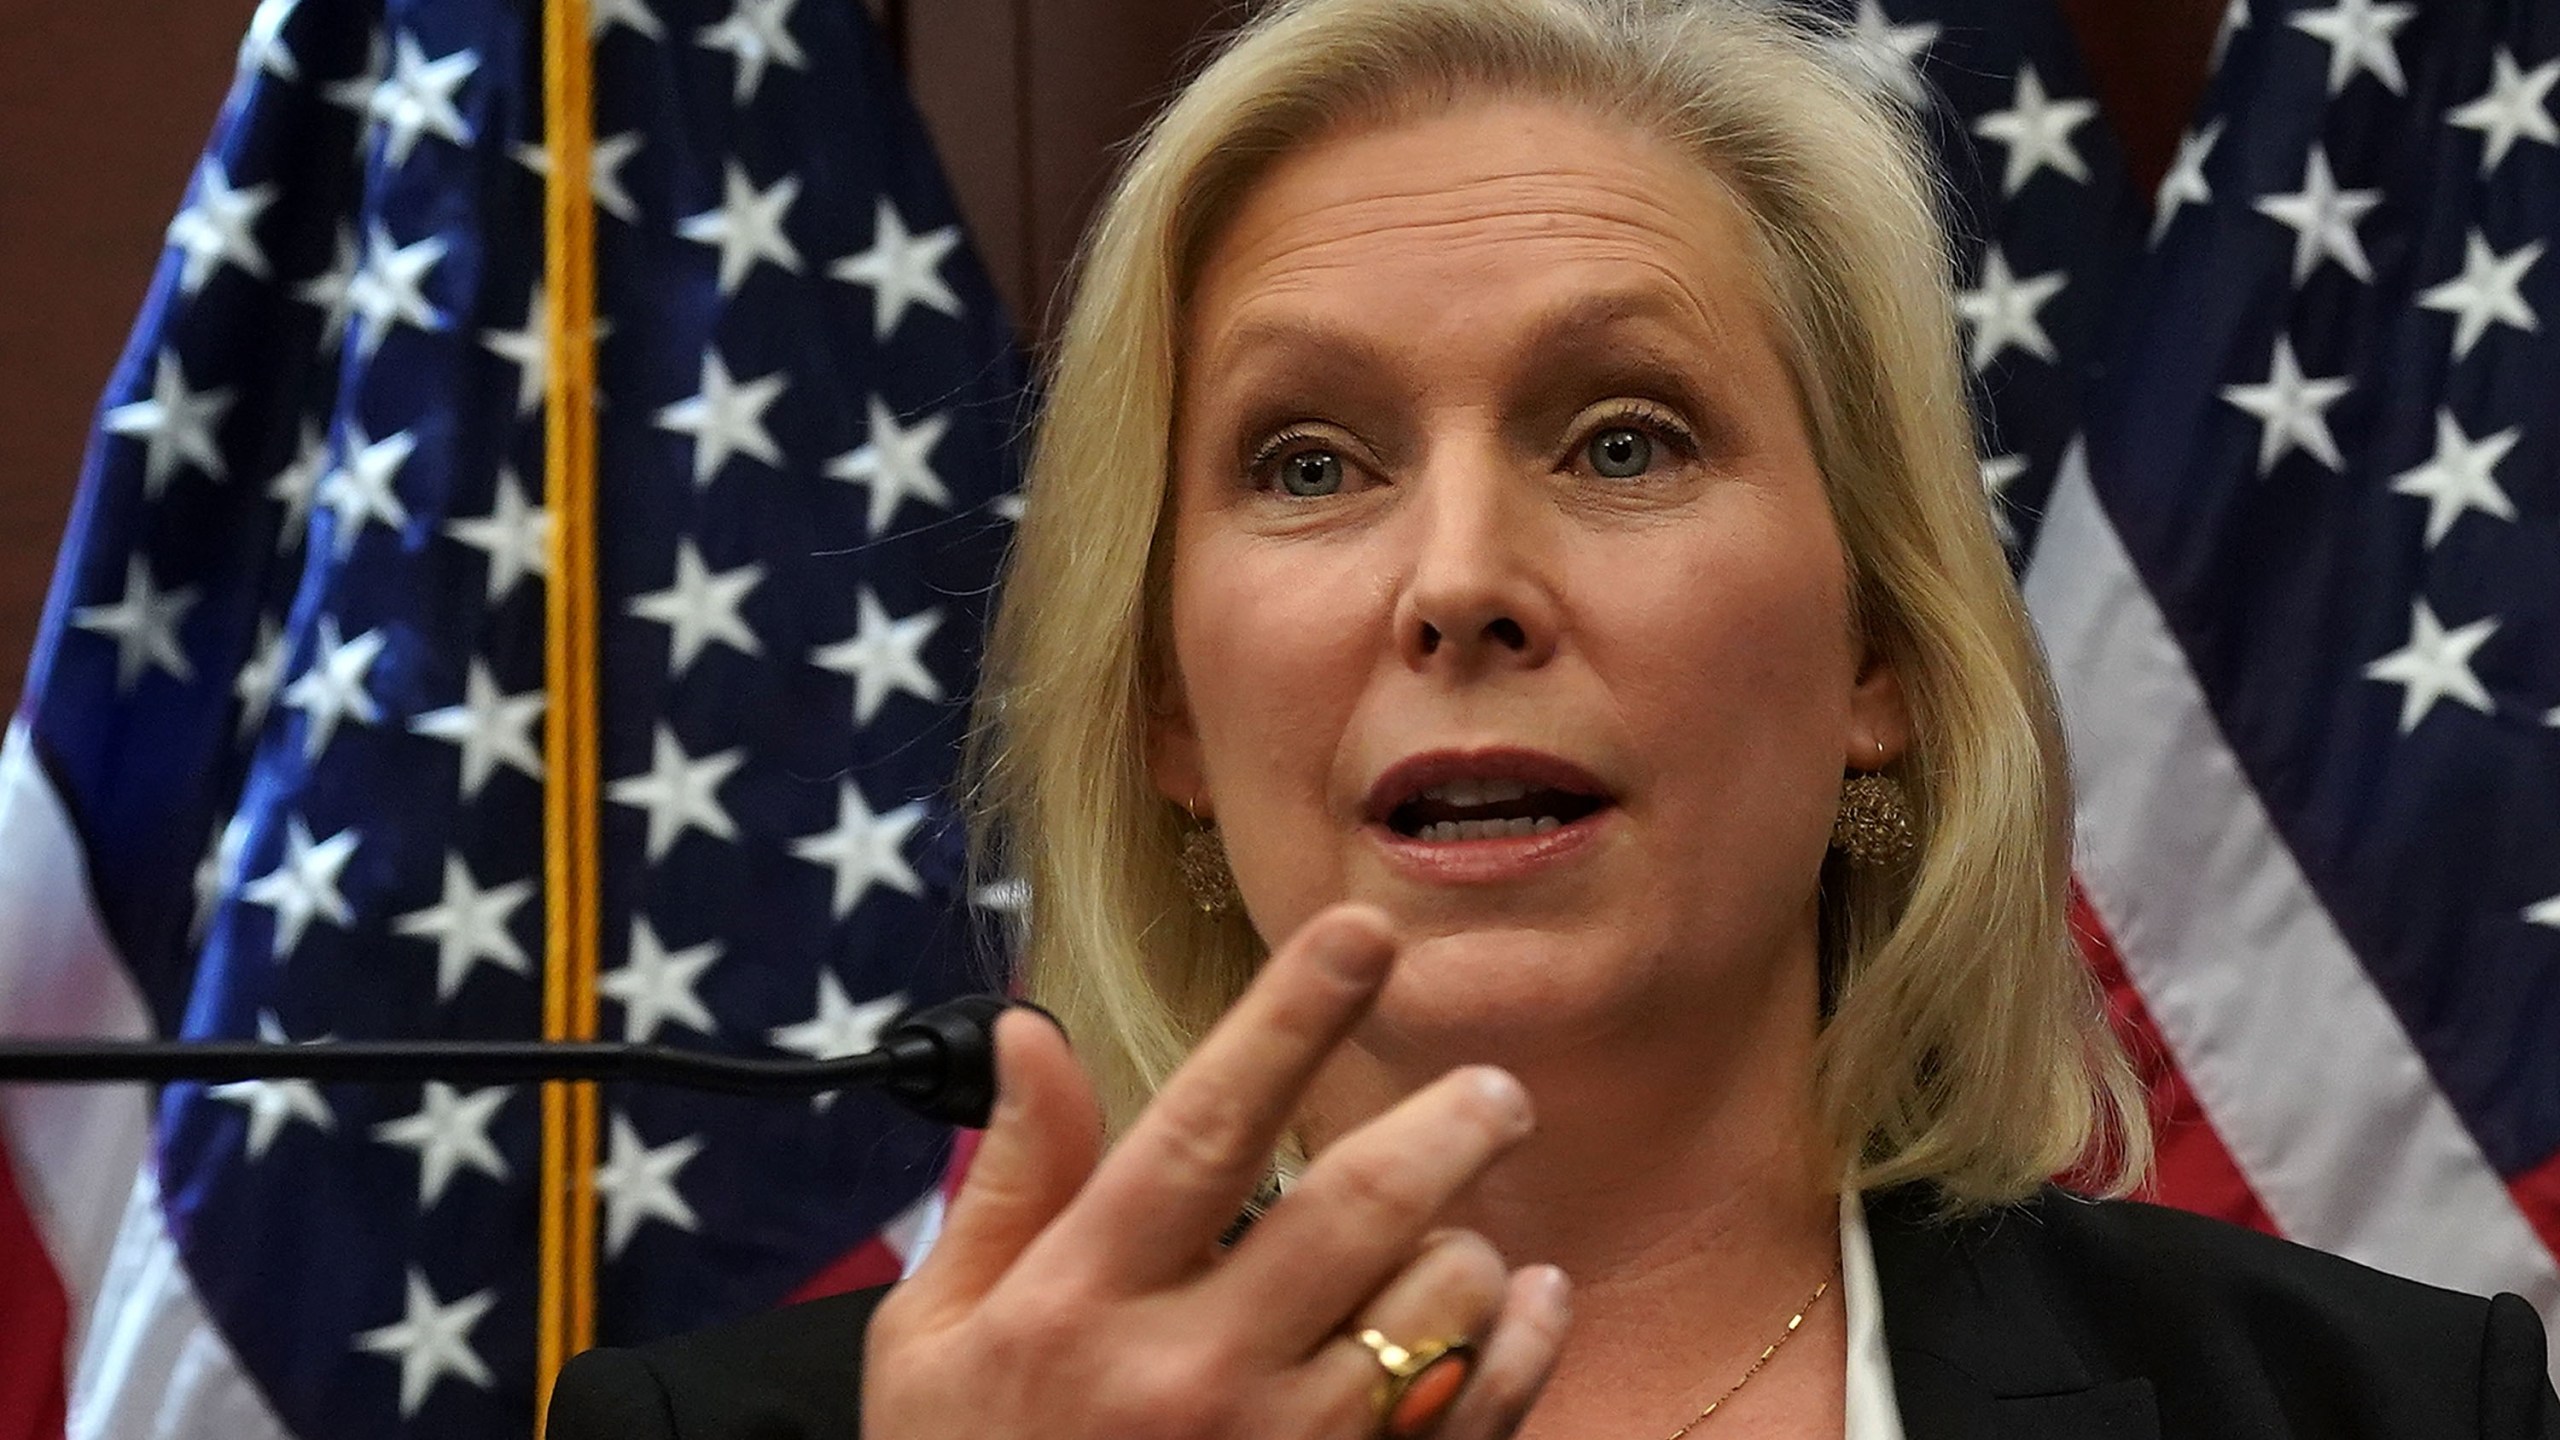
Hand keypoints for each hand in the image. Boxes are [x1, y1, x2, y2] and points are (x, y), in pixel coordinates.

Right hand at [862, 904, 1571, 1439]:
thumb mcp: (931, 1341)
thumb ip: (1008, 1184)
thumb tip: (1030, 1032)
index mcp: (1080, 1304)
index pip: (1204, 1125)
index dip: (1292, 1016)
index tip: (1364, 932)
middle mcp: (1189, 1375)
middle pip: (1358, 1208)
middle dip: (1448, 1125)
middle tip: (1494, 1090)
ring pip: (1435, 1307)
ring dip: (1466, 1249)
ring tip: (1452, 1237)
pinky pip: (1480, 1413)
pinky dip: (1523, 1343)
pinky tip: (1524, 1300)